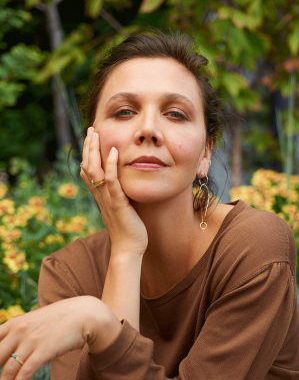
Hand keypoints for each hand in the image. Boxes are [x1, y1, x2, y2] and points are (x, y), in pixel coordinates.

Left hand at [0, 297, 120, 379]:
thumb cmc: (61, 319)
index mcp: (14, 323)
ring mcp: (31, 340)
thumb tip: (11, 350)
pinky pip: (25, 372)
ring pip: (7, 370)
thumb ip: (21, 333)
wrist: (85, 314)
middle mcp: (19, 330)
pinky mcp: (44, 350)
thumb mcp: (36, 322)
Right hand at [80, 127, 147, 256]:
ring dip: (95, 151)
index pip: (88, 172)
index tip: (90, 139)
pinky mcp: (118, 204)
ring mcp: (108, 200)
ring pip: (95, 171)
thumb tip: (123, 184)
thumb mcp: (122, 208)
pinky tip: (114, 151)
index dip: (87, 154)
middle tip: (91, 130)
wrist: (129, 249)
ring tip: (96, 134)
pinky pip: (112, 182)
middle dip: (88, 147)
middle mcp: (100, 196)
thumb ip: (120, 195)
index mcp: (101, 197)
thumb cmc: (129, 230)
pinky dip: (111, 166)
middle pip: (88, 167)